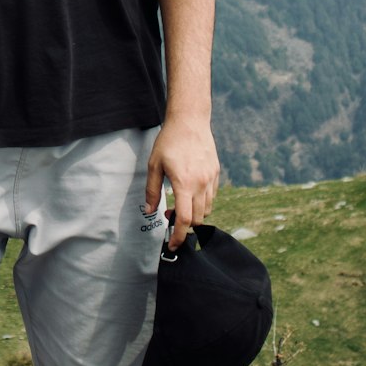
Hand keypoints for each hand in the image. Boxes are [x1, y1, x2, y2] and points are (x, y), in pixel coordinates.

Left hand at [144, 117, 219, 249]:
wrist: (189, 121)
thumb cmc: (169, 141)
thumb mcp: (154, 165)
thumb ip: (152, 190)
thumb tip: (150, 211)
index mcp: (184, 183)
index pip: (185, 220)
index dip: (179, 236)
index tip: (173, 245)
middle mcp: (201, 184)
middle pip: (198, 219)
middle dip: (185, 226)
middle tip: (170, 217)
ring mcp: (211, 178)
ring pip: (207, 209)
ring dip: (195, 215)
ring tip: (180, 204)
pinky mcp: (216, 173)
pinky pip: (211, 196)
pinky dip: (202, 202)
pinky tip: (190, 192)